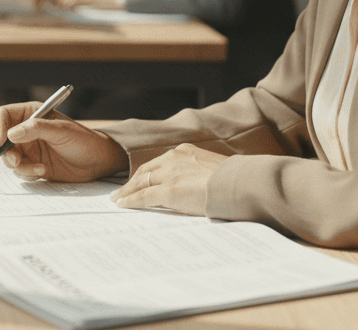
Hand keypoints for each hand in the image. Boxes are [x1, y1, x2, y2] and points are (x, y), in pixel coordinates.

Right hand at [0, 101, 128, 182]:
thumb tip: (10, 134)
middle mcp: (26, 130)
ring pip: (8, 157)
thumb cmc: (83, 140)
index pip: (4, 115)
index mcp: (32, 114)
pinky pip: (19, 170)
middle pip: (1, 139)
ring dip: (19, 165)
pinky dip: (27, 173)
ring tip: (38, 168)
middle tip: (16, 161)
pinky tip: (42, 171)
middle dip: (6, 152)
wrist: (97, 162)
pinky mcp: (32, 164)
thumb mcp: (61, 131)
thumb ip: (36, 129)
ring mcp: (29, 148)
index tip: (0, 142)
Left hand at [110, 143, 229, 216]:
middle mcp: (174, 159)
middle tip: (121, 191)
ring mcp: (170, 174)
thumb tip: (199, 184)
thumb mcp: (214, 168)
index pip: (159, 162)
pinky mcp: (168, 191)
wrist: (238, 183)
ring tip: (118, 200)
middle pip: (145, 171)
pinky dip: (131, 201)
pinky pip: (143, 197)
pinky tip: (123, 206)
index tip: (139, 180)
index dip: (146, 173)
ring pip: (141, 183)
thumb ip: (201, 172)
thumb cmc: (233, 179)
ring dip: (127, 192)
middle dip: (132, 182)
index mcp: (185, 151)